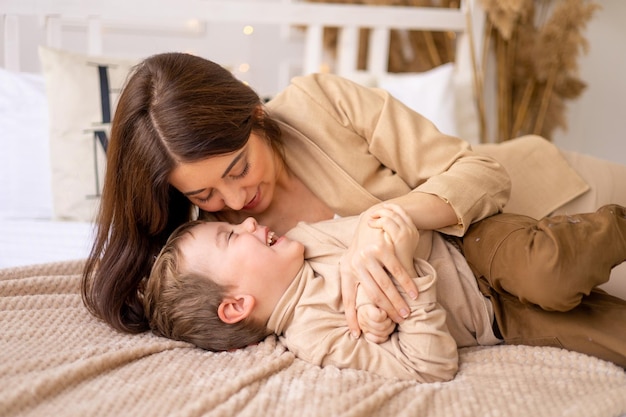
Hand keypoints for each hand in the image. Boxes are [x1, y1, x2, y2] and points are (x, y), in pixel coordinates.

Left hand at [340, 203, 418, 337]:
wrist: (369, 220)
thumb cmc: (361, 248)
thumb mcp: (351, 264)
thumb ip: (352, 284)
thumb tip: (351, 312)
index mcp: (346, 271)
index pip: (347, 299)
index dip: (351, 318)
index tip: (356, 335)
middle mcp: (355, 264)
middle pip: (371, 295)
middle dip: (386, 311)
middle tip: (397, 324)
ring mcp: (368, 256)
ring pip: (385, 285)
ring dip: (398, 301)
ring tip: (407, 313)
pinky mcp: (381, 249)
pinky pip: (396, 271)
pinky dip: (406, 283)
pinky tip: (413, 293)